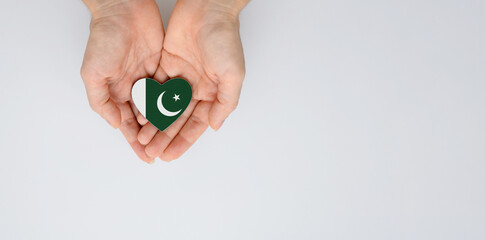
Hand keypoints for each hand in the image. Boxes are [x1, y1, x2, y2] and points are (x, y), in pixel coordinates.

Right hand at [81, 0, 166, 162]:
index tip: (146, 156)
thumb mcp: (93, 73)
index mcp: (115, 92)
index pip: (127, 124)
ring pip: (160, 108)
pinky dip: (175, 103)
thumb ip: (101, 101)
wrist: (124, 9)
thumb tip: (116, 124)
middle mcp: (133, 88)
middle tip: (163, 154)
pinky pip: (170, 89)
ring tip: (175, 141)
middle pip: (146, 120)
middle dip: (153, 138)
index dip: (136, 141)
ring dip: (166, 125)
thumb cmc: (104, 39)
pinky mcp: (163, 66)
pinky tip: (183, 117)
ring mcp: (149, 78)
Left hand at [137, 0, 248, 160]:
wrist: (207, 8)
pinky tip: (139, 115)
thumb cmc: (224, 39)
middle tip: (151, 152)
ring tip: (142, 139)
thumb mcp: (233, 74)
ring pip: (164, 106)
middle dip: (165, 136)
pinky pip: (155, 88)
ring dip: (154, 123)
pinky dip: (147, 102)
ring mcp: (180, 77)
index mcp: (213, 92)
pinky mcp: (166, 64)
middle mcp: (196, 88)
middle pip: (177, 119)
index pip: (196, 124)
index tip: (170, 155)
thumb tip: (215, 126)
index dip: (183, 141)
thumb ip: (225, 102)